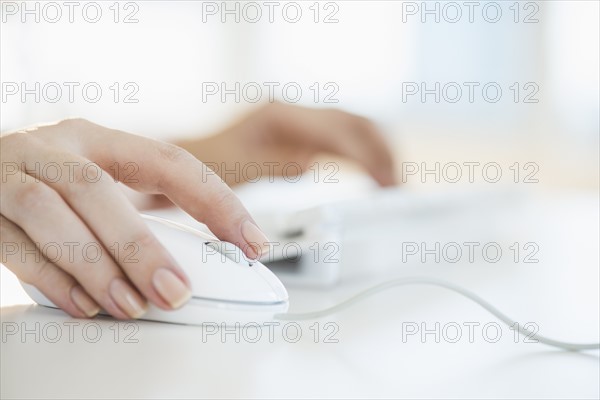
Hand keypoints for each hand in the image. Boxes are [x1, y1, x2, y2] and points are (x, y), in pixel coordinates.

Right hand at [0, 119, 268, 318]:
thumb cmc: (51, 183)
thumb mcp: (99, 182)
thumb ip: (139, 212)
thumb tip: (197, 262)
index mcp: (99, 138)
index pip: (169, 161)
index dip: (215, 201)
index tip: (253, 242)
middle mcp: (54, 148)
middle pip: (98, 190)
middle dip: (141, 247)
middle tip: (177, 292)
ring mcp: (11, 175)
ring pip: (52, 214)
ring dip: (96, 266)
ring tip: (132, 305)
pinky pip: (14, 245)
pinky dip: (52, 279)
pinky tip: (85, 305)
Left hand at [177, 102, 396, 186]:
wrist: (195, 159)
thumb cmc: (208, 162)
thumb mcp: (236, 166)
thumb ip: (274, 163)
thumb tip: (313, 165)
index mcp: (280, 116)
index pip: (337, 132)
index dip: (366, 156)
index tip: (383, 183)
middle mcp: (296, 114)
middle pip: (356, 124)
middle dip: (382, 152)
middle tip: (398, 188)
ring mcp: (303, 125)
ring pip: (356, 131)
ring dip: (379, 154)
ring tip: (394, 185)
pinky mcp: (306, 139)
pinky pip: (346, 144)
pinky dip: (366, 159)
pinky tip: (375, 179)